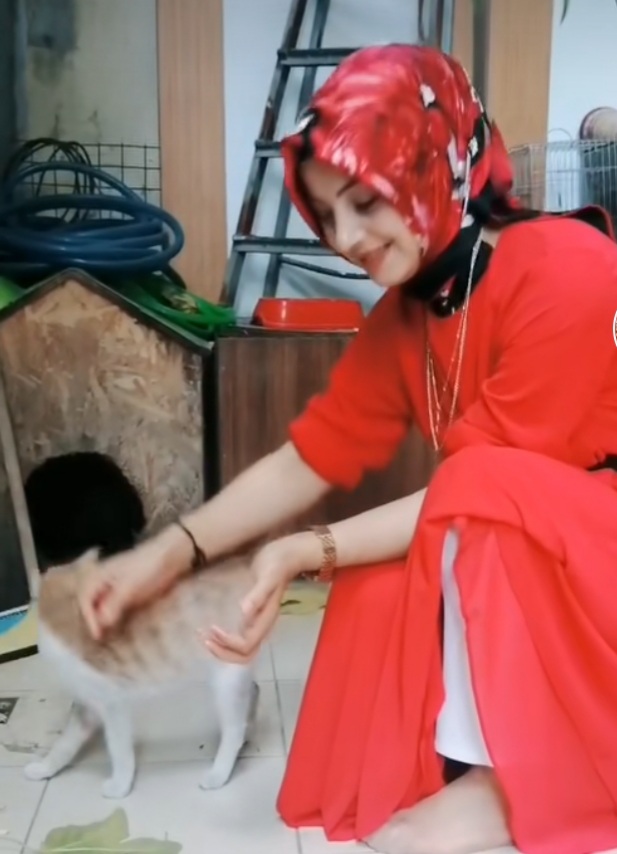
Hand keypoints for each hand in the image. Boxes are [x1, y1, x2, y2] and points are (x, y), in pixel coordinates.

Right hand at [78, 526, 191, 640]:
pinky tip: (121, 628)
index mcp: (99, 576)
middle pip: (91, 604)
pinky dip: (116, 618)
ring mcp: (117, 587)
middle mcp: (104, 581)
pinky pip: (117, 608)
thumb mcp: (128, 587)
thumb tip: (101, 623)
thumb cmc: (148, 568)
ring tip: (108, 638)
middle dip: (94, 621)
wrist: (173, 556)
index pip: (85, 600)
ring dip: (104, 622)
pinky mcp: (129, 593)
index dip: (89, 619)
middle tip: (100, 639)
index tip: (97, 635)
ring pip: (103, 607)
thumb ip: (113, 604)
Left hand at [203, 532, 321, 664]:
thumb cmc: (277, 564)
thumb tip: (244, 613)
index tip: (212, 628)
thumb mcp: (268, 576)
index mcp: (266, 619)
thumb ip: (258, 594)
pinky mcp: (253, 616)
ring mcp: (258, 622)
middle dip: (223, 652)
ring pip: (242, 650)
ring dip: (222, 649)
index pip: (247, 645)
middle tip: (204, 638)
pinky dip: (224, 640)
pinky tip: (212, 628)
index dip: (228, 643)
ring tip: (205, 637)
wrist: (287, 555)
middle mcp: (263, 626)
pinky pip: (240, 637)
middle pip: (245, 655)